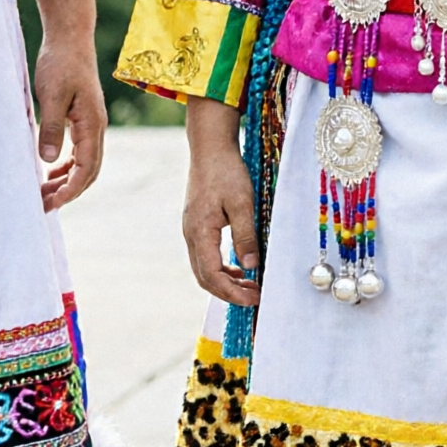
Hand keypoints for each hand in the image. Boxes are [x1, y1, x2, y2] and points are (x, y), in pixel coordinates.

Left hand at [30, 0, 105, 209]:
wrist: (70, 39)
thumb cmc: (60, 63)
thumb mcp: (52, 96)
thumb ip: (51, 128)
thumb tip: (46, 161)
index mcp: (92, 125)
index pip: (86, 169)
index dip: (70, 190)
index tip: (51, 203)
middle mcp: (97, 128)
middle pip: (89, 171)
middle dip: (69, 192)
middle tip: (43, 206)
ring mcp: (92, 124)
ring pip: (85, 163)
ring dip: (68, 181)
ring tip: (45, 193)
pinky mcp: (83, 118)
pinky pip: (80, 151)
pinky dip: (67, 166)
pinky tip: (51, 171)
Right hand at [183, 97, 258, 304]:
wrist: (210, 148)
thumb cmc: (226, 172)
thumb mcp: (242, 203)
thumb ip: (245, 236)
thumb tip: (251, 267)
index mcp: (200, 232)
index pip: (212, 276)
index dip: (232, 292)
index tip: (255, 298)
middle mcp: (191, 235)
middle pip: (204, 277)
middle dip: (229, 293)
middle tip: (255, 298)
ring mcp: (192, 230)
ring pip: (204, 268)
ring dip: (226, 282)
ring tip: (251, 286)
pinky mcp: (197, 225)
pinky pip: (206, 255)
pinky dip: (222, 268)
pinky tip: (240, 268)